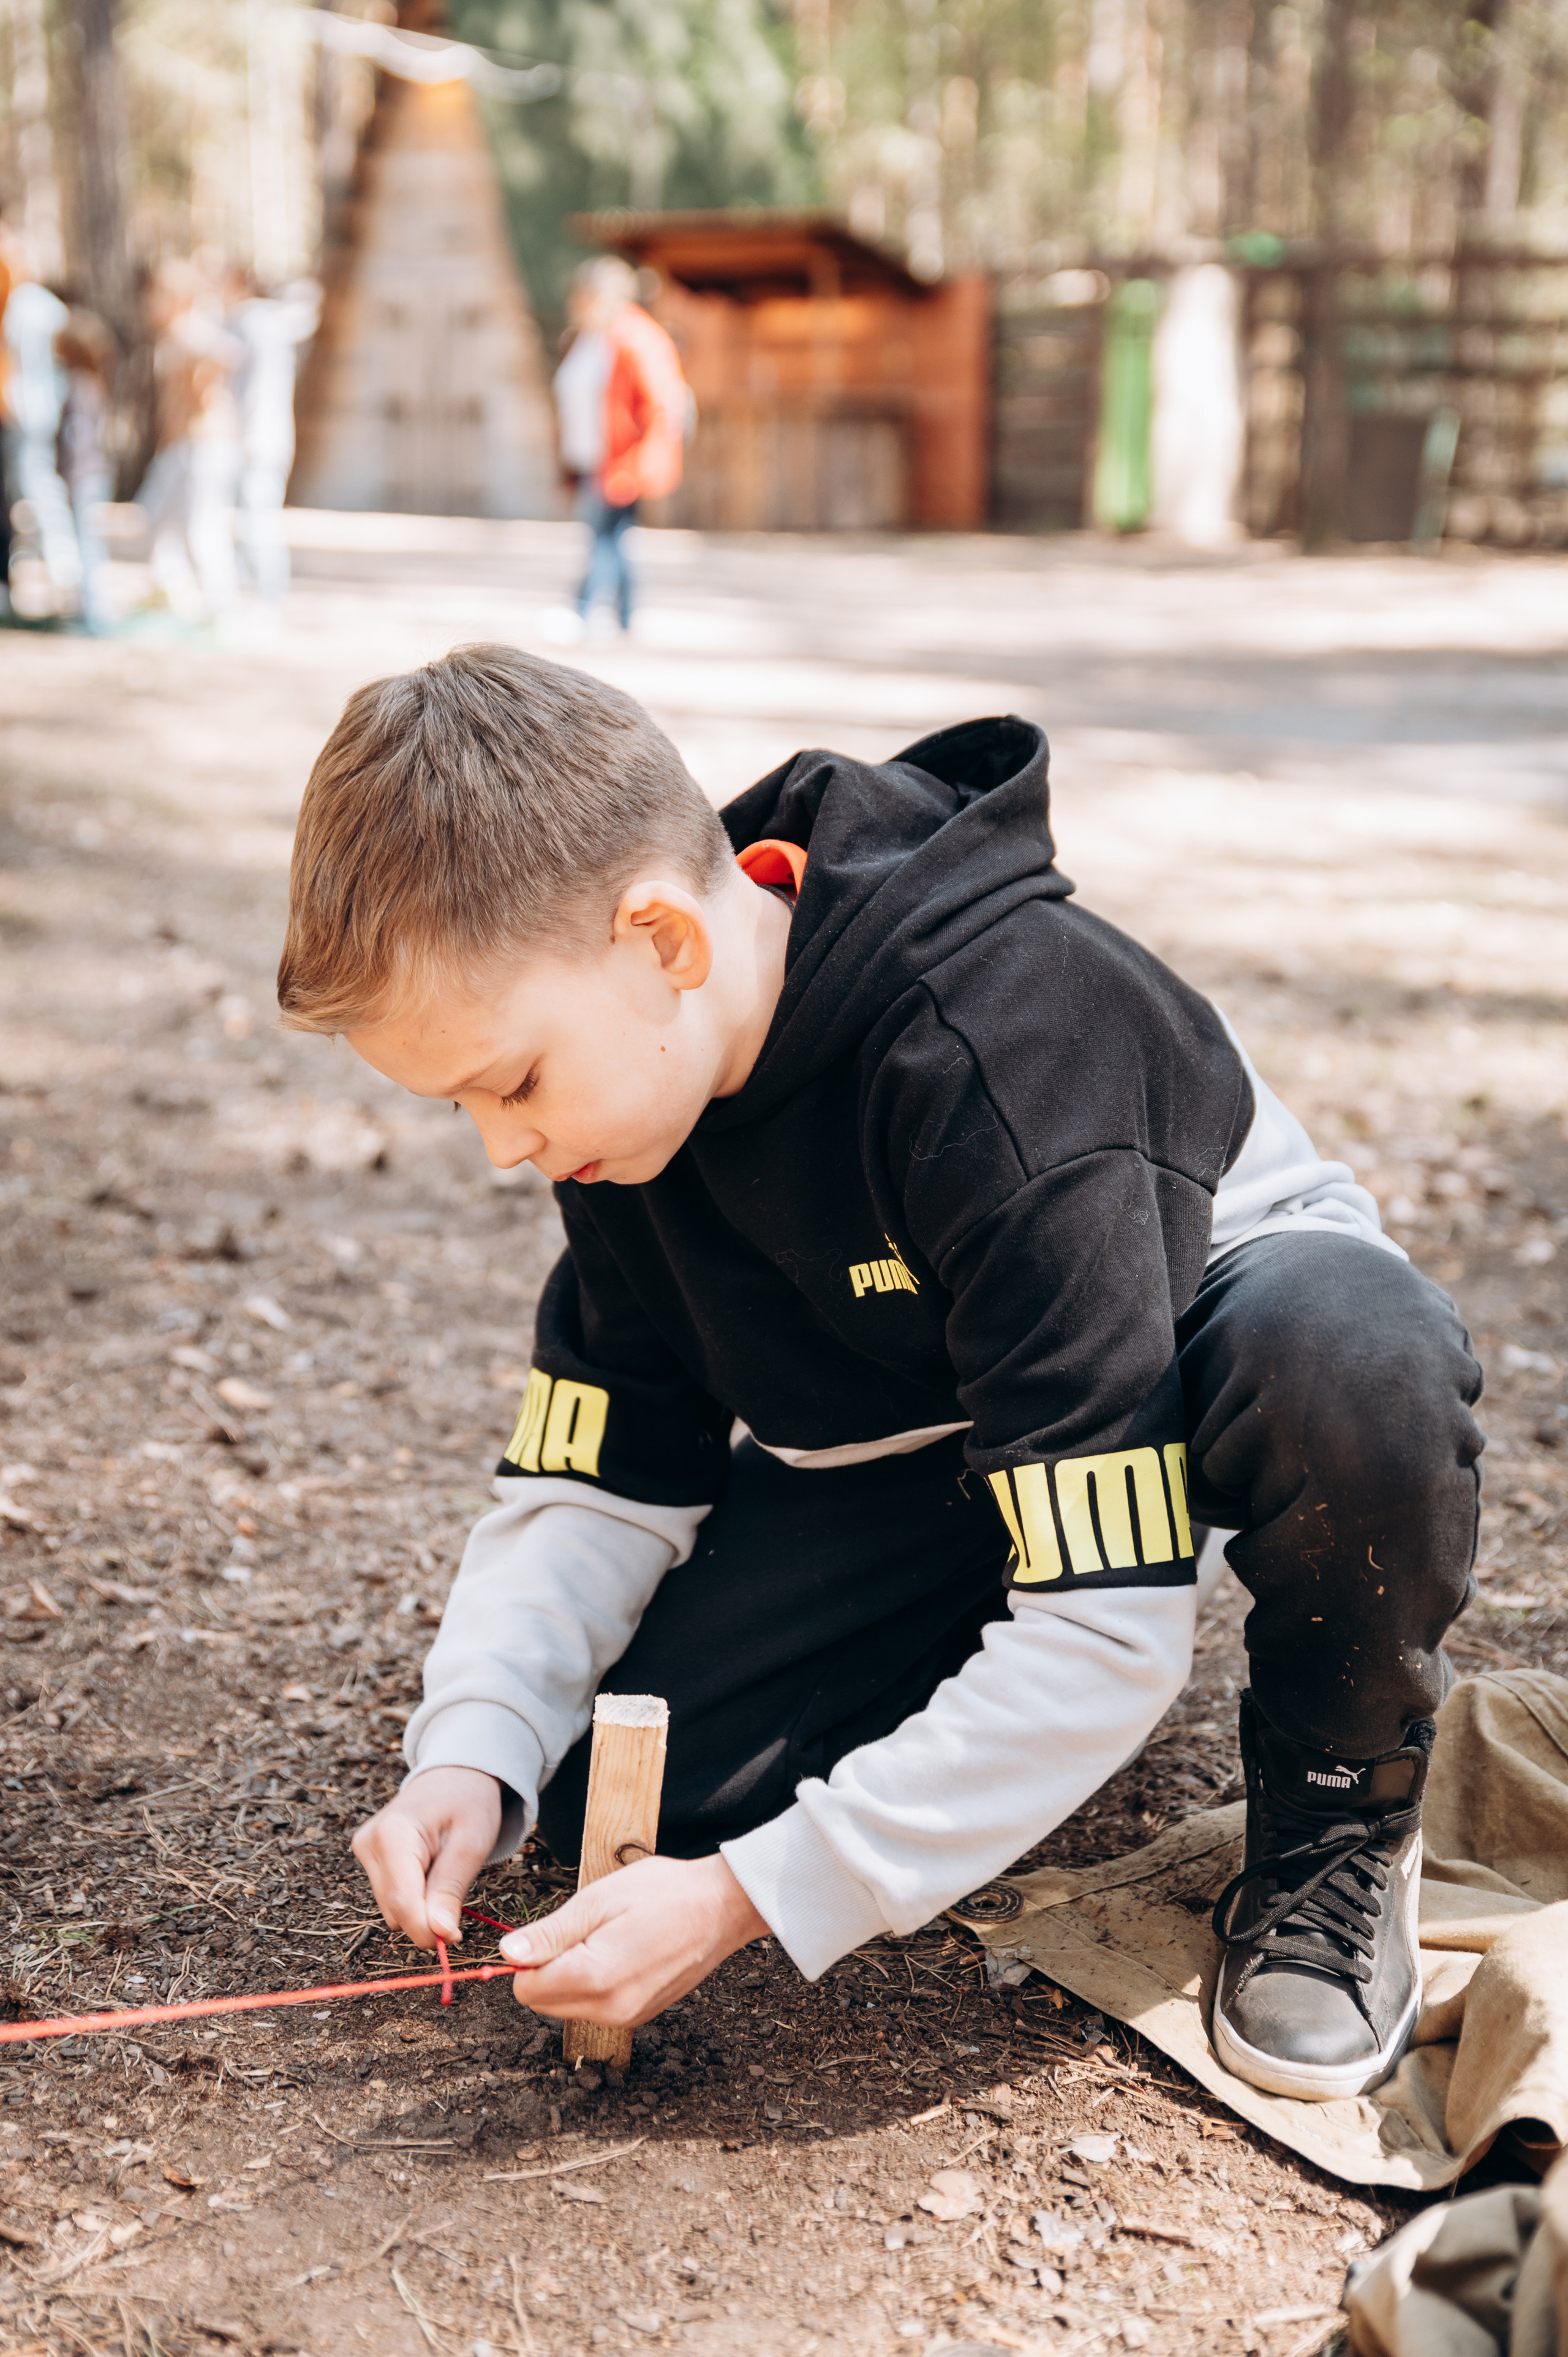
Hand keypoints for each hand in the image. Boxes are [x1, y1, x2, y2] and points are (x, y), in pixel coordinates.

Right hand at [351, 1766, 501, 1950]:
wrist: (455, 1774)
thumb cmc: (469, 1801)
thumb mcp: (472, 1843)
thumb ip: (452, 1888)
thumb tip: (441, 1935)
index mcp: (393, 1834)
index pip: (402, 1903)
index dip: (428, 1930)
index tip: (455, 1937)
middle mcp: (369, 1843)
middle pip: (395, 1910)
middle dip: (427, 1917)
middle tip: (458, 1894)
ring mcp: (365, 1850)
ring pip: (392, 1908)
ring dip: (422, 1905)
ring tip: (444, 1870)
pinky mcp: (368, 1858)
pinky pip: (391, 1896)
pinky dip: (414, 1895)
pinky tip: (431, 1869)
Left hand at [500, 1853, 767, 2026]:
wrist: (723, 1907)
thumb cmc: (664, 1893)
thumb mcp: (599, 1899)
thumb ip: (550, 1933)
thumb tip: (508, 1954)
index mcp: (596, 1978)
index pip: (526, 1988)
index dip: (528, 1956)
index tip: (554, 1929)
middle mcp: (611, 2010)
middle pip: (543, 2002)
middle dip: (549, 1968)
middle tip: (585, 1930)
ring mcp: (628, 2017)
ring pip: (568, 2007)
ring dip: (572, 1975)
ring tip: (607, 1937)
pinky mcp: (640, 2016)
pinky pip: (595, 2008)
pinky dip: (595, 1983)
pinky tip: (622, 1951)